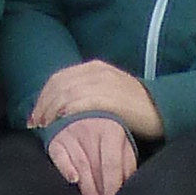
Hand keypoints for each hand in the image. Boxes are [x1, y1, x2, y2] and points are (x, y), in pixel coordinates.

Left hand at [29, 58, 163, 146]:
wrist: (161, 107)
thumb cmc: (134, 103)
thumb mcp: (109, 88)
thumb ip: (89, 90)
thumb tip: (66, 104)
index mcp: (94, 67)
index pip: (59, 77)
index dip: (44, 95)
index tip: (35, 113)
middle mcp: (96, 71)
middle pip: (58, 84)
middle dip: (43, 104)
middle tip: (34, 123)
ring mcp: (103, 83)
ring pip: (66, 93)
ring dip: (50, 110)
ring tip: (43, 127)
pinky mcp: (110, 99)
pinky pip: (81, 102)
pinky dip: (66, 112)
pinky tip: (60, 122)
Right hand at [44, 114, 139, 194]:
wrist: (79, 110)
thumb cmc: (105, 134)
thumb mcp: (121, 143)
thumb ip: (127, 164)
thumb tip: (130, 188)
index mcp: (111, 130)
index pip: (112, 164)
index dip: (113, 187)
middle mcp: (90, 130)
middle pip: (96, 167)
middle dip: (101, 192)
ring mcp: (71, 133)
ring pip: (80, 164)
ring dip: (87, 189)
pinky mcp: (55, 139)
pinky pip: (59, 155)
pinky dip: (65, 168)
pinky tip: (72, 180)